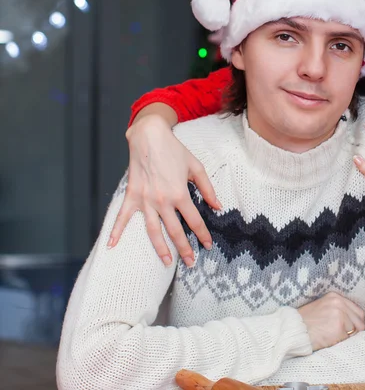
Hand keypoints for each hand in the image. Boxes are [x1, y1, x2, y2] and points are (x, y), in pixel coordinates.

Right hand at [109, 111, 221, 266]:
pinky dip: (116, 231)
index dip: (202, 235)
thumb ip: (207, 188)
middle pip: (174, 231)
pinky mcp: (131, 195)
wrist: (150, 137)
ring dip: (160, 248)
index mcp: (179, 194)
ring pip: (152, 230)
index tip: (208, 245)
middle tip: (191, 263)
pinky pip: (123, 217)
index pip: (194, 221)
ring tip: (167, 262)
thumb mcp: (196, 167)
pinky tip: (112, 245)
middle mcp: (162, 200)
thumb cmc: (174, 151)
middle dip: (184, 249)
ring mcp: (145, 200)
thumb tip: (218, 206)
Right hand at [297, 292, 364, 350]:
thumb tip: (354, 323)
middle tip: (342, 336)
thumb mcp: (323, 308)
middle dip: (354, 331)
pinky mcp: (338, 327)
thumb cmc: (306, 322)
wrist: (294, 329)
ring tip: (332, 336)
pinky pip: (347, 339)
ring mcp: (339, 314)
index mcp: (335, 296)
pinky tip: (329, 339)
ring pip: (355, 331)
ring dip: (346, 337)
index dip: (355, 323)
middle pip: (360, 321)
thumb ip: (338, 310)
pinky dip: (341, 342)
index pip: (358, 311)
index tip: (350, 330)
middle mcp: (339, 302)